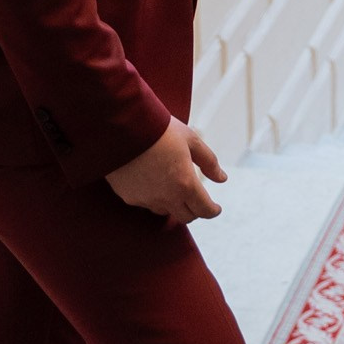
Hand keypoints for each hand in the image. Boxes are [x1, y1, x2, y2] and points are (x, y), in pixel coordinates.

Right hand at [107, 116, 227, 224]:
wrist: (122, 127)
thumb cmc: (160, 129)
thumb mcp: (191, 140)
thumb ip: (209, 162)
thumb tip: (222, 178)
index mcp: (185, 184)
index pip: (204, 210)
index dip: (213, 210)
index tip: (215, 208)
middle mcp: (166, 197)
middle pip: (186, 217)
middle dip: (195, 210)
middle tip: (197, 201)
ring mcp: (146, 199)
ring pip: (165, 212)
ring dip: (173, 205)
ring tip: (173, 188)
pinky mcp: (129, 197)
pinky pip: (146, 203)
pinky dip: (153, 198)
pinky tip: (152, 182)